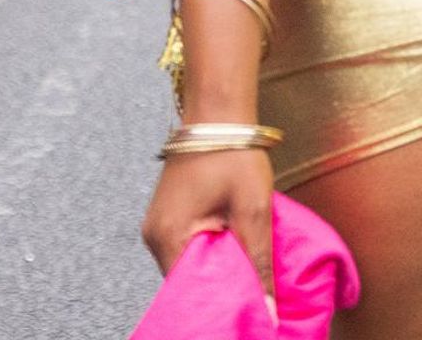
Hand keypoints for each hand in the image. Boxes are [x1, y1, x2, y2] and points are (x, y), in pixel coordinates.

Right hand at [142, 146, 275, 297]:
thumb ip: (258, 262)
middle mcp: (154, 235)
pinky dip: (209, 250)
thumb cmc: (234, 154)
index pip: (189, 291)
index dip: (219, 302)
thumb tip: (267, 310)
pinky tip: (233, 248)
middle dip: (219, 287)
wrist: (218, 111)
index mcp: (169, 236)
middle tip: (252, 292)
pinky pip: (187, 245)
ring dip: (216, 267)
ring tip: (246, 270)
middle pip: (187, 280)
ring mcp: (158, 224)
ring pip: (189, 263)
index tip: (247, 307)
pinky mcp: (168, 215)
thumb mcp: (253, 209)